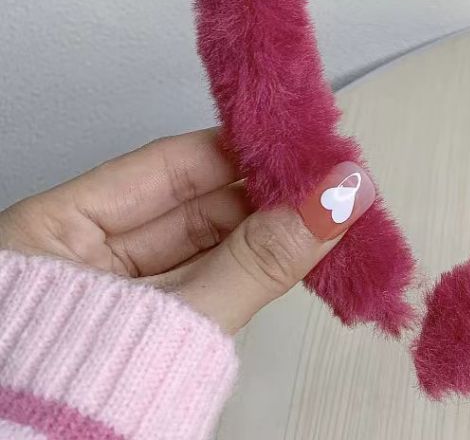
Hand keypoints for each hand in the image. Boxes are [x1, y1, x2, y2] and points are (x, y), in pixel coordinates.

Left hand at [0, 129, 360, 333]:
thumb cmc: (63, 408)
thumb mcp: (173, 317)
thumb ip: (256, 259)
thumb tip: (332, 200)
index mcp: (53, 230)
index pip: (169, 166)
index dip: (240, 151)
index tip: (301, 145)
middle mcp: (80, 258)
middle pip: (193, 206)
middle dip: (267, 193)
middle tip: (334, 181)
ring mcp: (113, 298)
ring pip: (207, 246)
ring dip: (270, 230)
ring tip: (331, 211)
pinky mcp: (144, 333)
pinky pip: (206, 284)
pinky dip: (251, 269)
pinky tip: (298, 250)